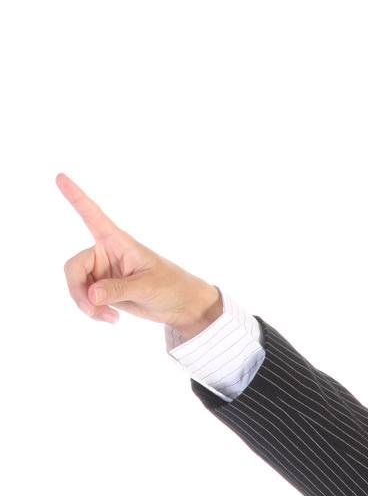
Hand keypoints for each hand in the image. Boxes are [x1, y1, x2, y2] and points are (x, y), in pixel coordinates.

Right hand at [55, 171, 220, 335]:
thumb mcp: (147, 286)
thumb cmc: (170, 286)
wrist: (180, 305)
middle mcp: (104, 253)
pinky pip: (86, 299)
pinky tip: (109, 318)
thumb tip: (91, 295)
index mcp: (117, 241)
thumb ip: (119, 289)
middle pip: (74, 267)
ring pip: (77, 286)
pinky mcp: (103, 290)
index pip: (93, 216)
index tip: (60, 177)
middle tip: (91, 309)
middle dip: (77, 290)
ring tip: (107, 317)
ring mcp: (102, 272)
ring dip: (86, 305)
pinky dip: (93, 311)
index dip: (76, 197)